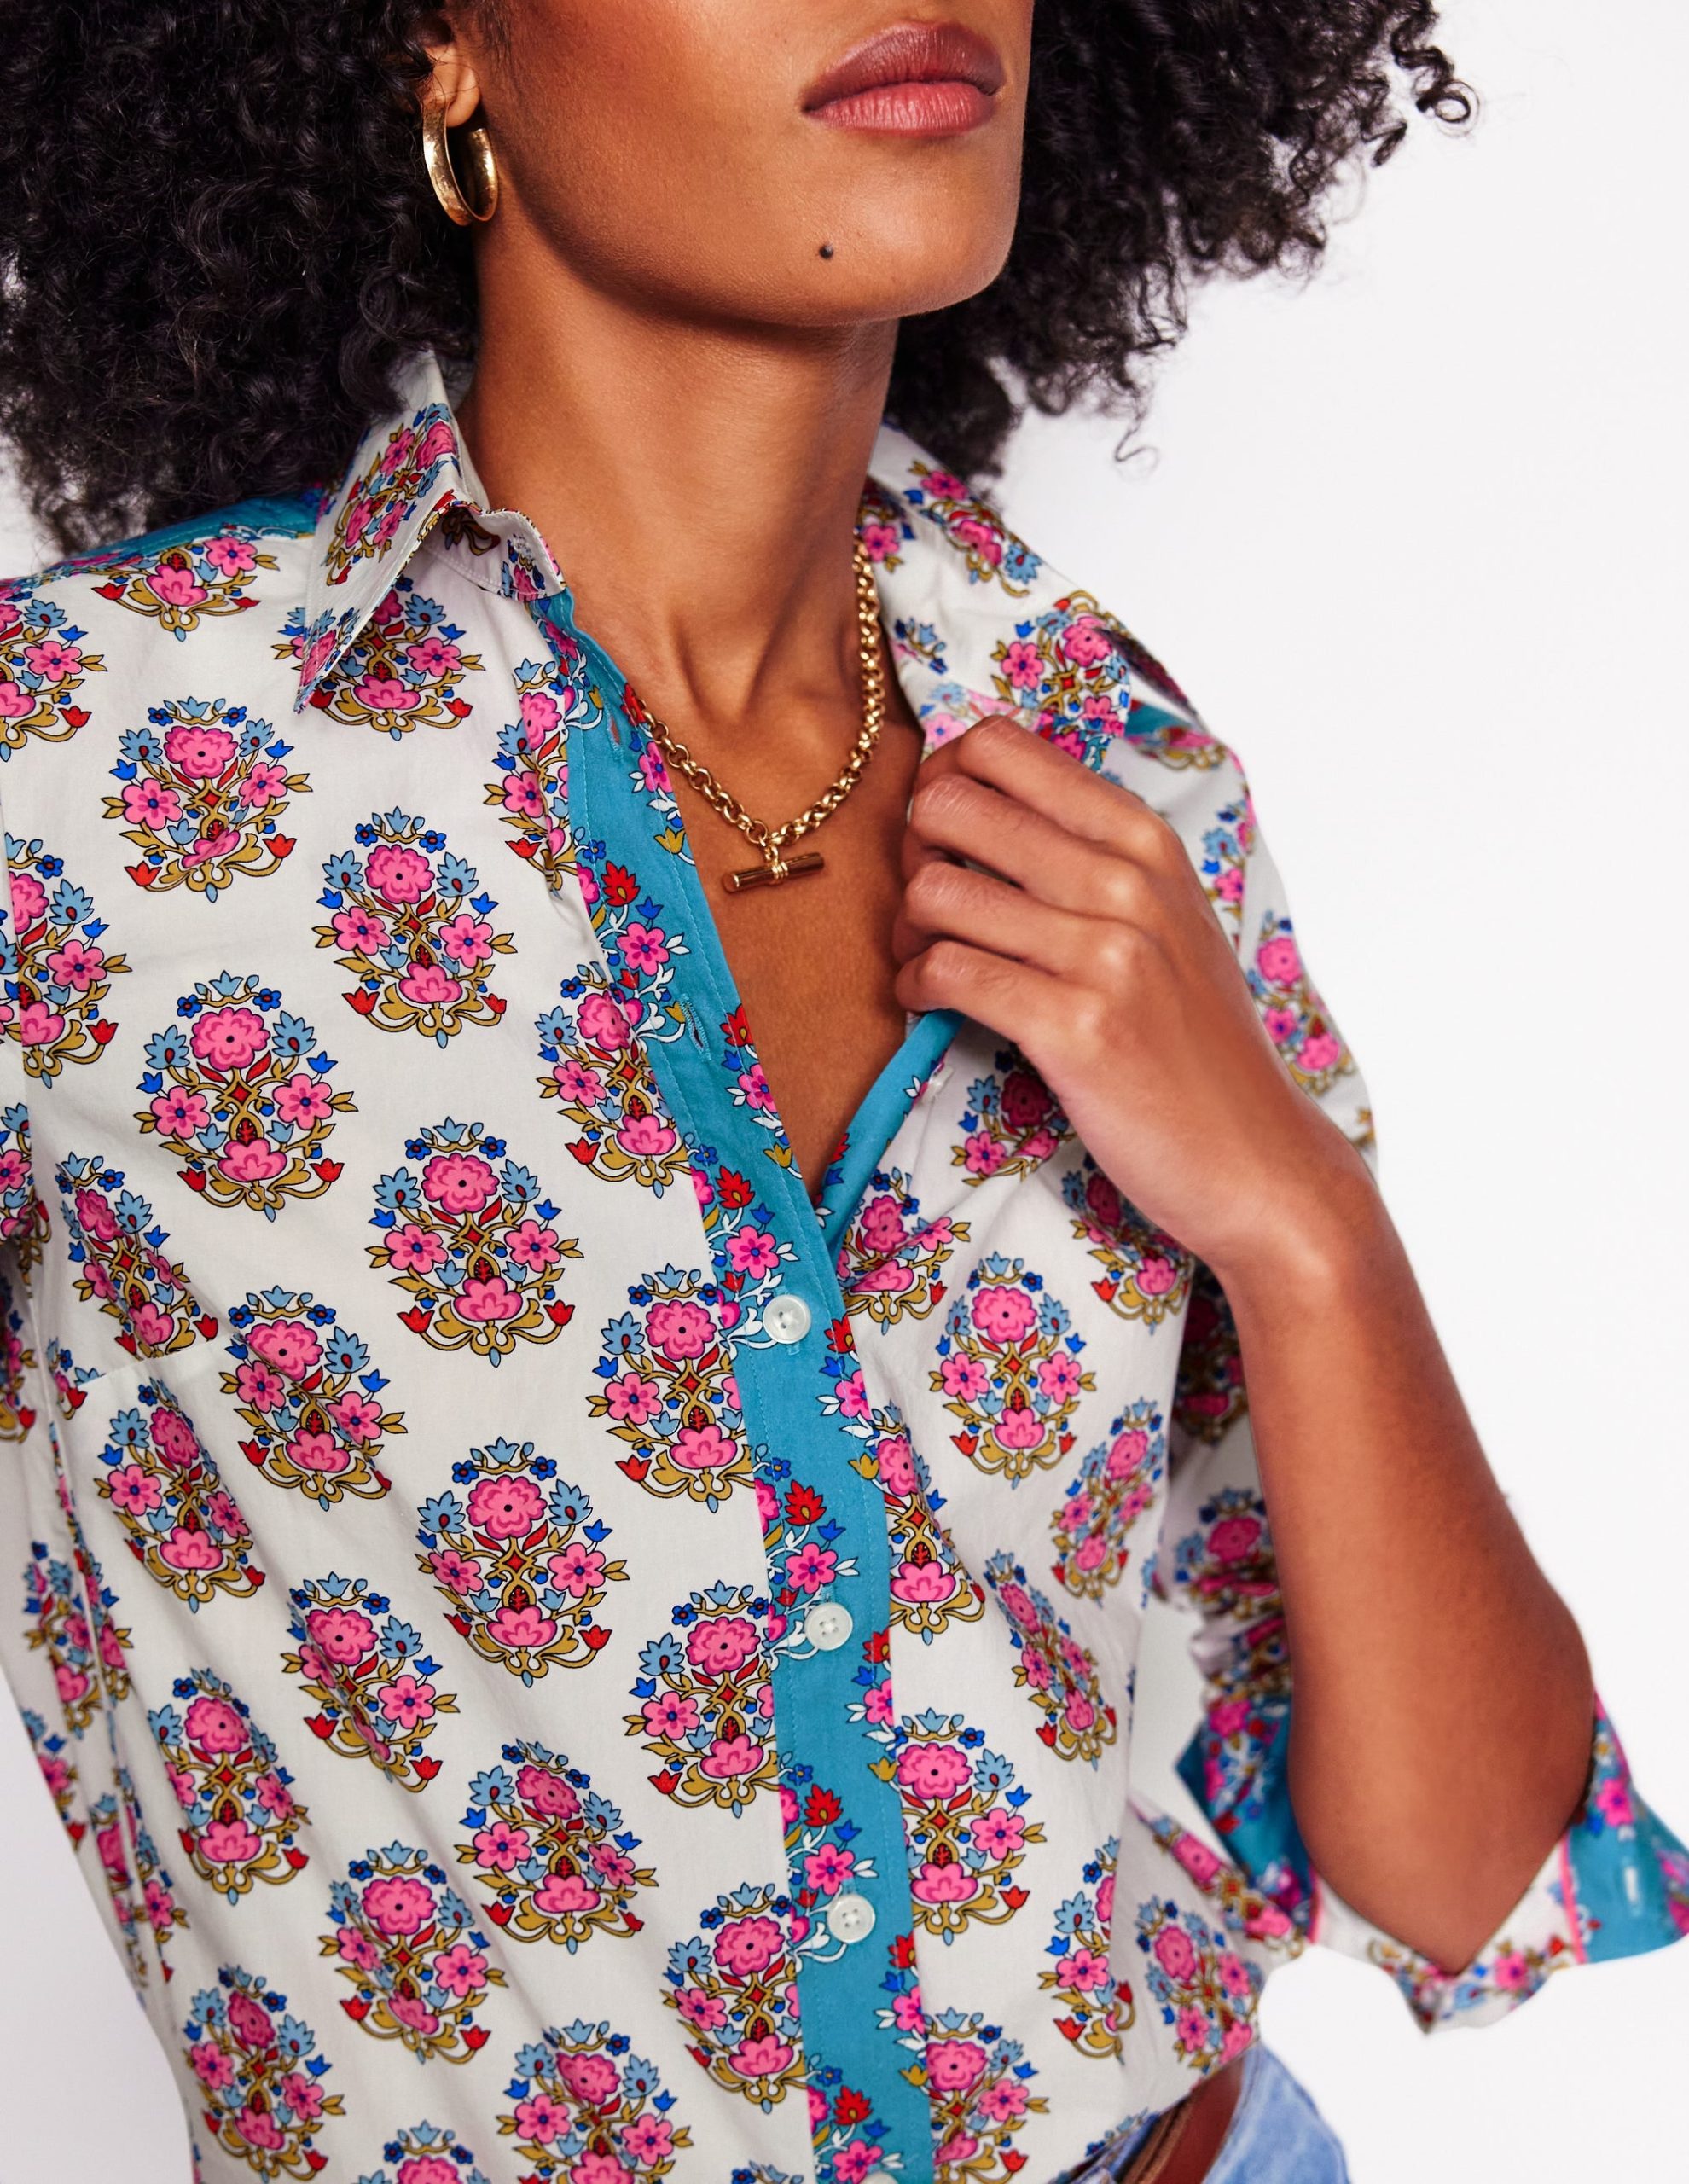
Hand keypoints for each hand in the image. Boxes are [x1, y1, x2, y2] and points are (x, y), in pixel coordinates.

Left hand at [892, 717, 1375, 1284]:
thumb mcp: (1166, 918)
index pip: (1002, 746)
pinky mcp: (1074, 1028)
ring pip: (936, 891)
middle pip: (952, 805)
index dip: (944, 779)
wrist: (1255, 1156)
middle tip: (927, 902)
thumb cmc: (1194, 1039)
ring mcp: (1105, 954)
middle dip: (914, 851)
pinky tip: (932, 1001)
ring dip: (908, 928)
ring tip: (927, 958)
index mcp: (1144, 839)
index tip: (942, 833)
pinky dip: (917, 986)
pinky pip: (948, 973)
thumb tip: (979, 797)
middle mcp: (1127, 882)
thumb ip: (1091, 855)